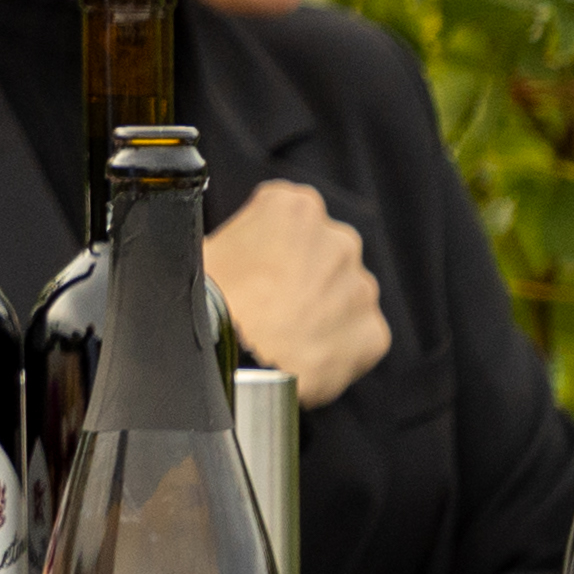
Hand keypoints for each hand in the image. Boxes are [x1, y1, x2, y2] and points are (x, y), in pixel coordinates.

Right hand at [205, 180, 392, 408]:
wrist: (232, 366)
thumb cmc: (209, 305)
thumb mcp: (201, 250)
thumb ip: (234, 240)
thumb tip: (231, 254)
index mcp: (295, 207)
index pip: (287, 218)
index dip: (264, 247)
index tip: (250, 271)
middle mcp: (339, 240)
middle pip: (321, 255)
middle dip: (301, 278)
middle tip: (264, 308)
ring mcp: (361, 288)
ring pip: (343, 297)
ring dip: (321, 313)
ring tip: (281, 340)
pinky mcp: (373, 333)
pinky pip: (357, 337)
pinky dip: (336, 348)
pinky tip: (302, 359)